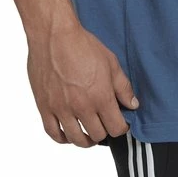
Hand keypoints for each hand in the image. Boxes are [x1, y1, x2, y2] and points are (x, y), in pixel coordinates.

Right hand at [26, 24, 139, 146]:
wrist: (54, 35)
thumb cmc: (83, 45)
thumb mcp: (111, 62)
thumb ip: (123, 87)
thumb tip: (132, 105)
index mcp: (101, 97)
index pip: (116, 128)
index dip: (121, 128)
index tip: (120, 123)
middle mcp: (81, 107)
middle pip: (97, 135)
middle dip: (105, 132)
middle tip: (104, 125)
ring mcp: (61, 109)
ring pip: (76, 139)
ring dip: (85, 140)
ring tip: (89, 134)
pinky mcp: (45, 107)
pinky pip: (53, 133)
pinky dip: (62, 138)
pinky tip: (68, 133)